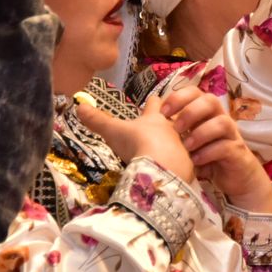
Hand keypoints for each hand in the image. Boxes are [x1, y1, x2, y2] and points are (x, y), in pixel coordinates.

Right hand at [73, 93, 194, 184]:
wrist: (162, 166)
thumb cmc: (137, 143)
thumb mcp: (113, 131)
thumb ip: (97, 120)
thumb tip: (78, 106)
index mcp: (155, 118)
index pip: (155, 103)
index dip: (153, 102)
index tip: (153, 101)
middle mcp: (173, 129)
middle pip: (175, 119)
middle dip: (171, 121)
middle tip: (165, 128)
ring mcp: (185, 146)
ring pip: (185, 139)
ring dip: (180, 143)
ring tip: (174, 151)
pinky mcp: (192, 165)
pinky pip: (191, 162)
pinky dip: (186, 164)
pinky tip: (181, 170)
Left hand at [161, 84, 271, 212]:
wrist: (234, 178)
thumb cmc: (206, 156)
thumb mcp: (187, 140)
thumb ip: (173, 128)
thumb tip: (147, 115)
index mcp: (205, 112)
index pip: (195, 92)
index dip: (179, 97)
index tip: (163, 112)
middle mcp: (220, 118)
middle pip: (211, 101)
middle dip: (191, 111)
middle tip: (176, 128)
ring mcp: (230, 135)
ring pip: (222, 122)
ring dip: (201, 133)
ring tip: (186, 147)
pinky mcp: (237, 152)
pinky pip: (225, 146)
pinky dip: (208, 152)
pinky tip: (195, 161)